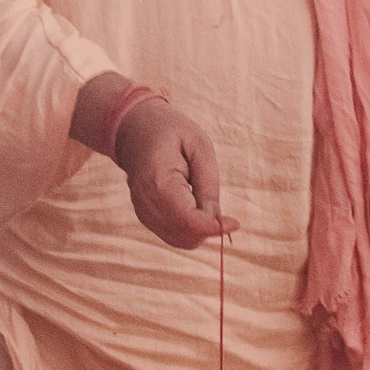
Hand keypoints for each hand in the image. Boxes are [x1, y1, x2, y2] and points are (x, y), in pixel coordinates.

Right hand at [114, 98, 235, 251]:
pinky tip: (193, 206)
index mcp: (158, 181)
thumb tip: (217, 219)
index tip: (234, 223)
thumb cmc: (170, 132)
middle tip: (218, 207)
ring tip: (201, 199)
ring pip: (179, 240)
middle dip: (208, 228)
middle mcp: (145, 202)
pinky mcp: (145, 217)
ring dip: (199, 229)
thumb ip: (208, 182)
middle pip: (185, 235)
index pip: (188, 220)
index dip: (214, 227)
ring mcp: (142, 212)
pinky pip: (172, 236)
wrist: (135, 129)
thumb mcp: (199, 144)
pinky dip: (189, 229)